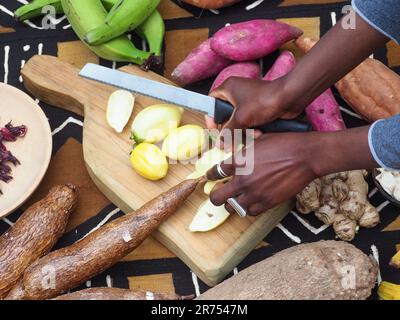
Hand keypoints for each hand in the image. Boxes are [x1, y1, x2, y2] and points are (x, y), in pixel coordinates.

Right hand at [206, 77, 301, 135]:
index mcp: (228, 88)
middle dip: (231, 130)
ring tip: (252, 136)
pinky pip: (249, 123)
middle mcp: (236, 93)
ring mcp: (248, 101)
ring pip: (238, 122)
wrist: (289, 98)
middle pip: (225, 116)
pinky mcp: (258, 109)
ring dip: (243, 132)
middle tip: (231, 141)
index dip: (211, 117)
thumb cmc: (264, 101)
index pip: (212, 102)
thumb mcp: (241, 118)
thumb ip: (228, 132)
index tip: (214, 130)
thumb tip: (219, 143)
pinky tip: (259, 134)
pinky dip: (252, 130)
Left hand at [206, 126, 376, 215]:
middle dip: (215, 195)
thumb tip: (236, 154)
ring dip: (231, 204)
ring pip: (231, 208)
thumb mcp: (258, 141)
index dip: (210, 176)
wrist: (305, 156)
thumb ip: (244, 151)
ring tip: (235, 199)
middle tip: (219, 193)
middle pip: (216, 197)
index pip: (215, 172)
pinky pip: (249, 212)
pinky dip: (247, 208)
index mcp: (238, 161)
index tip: (211, 177)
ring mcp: (254, 193)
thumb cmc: (283, 144)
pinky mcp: (267, 203)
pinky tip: (250, 203)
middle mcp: (242, 179)